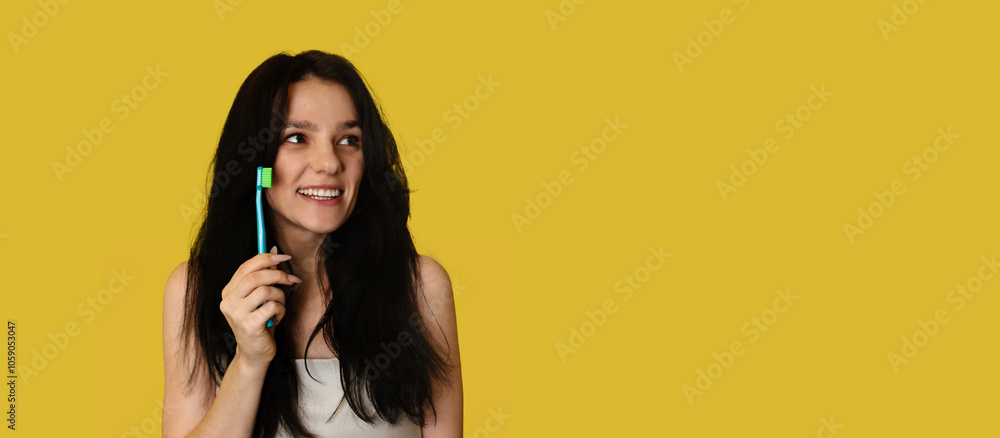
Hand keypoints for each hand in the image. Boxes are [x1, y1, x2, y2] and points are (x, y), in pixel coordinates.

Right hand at [219, 246, 301, 368]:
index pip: (245, 267)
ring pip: (266, 291)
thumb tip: (275, 251)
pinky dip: (281, 310)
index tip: (284, 256)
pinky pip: (272, 307)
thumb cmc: (259, 322)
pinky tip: (277, 318)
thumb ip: (264, 277)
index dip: (266, 259)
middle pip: (255, 277)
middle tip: (292, 279)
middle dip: (278, 275)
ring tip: (280, 304)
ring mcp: (236, 315)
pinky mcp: (249, 326)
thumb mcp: (260, 298)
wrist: (255, 353)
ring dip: (281, 295)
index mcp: (229, 292)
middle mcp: (228, 302)